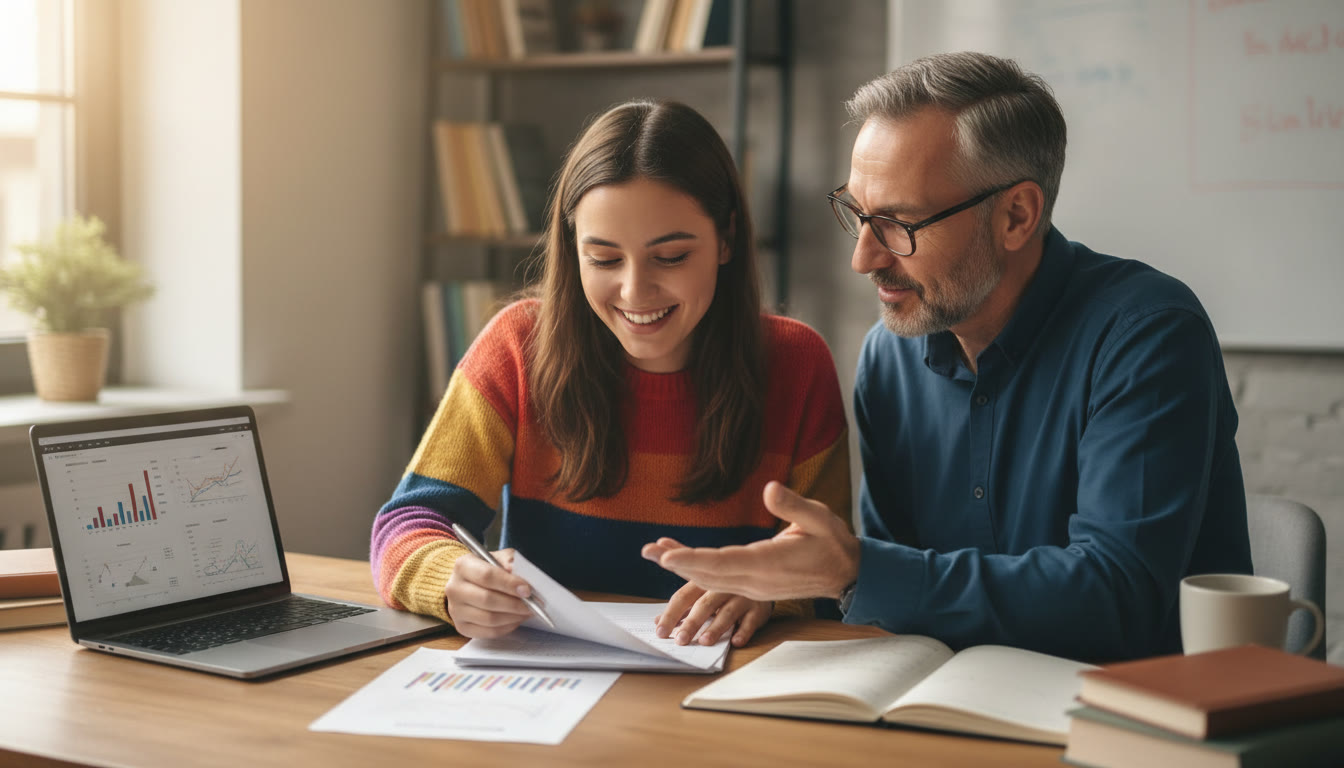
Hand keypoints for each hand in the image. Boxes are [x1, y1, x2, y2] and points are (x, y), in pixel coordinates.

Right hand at [444, 548, 534, 637]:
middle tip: (533, 604)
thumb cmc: (487, 569)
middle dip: (515, 603)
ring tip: (528, 611)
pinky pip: (489, 632)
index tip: (527, 590)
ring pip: (489, 619)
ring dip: (514, 617)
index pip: (487, 576)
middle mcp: (454, 588)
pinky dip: (507, 627)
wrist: (469, 583)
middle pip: (487, 600)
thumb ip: (509, 561)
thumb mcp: (498, 557)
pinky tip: (517, 619)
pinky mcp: (462, 627)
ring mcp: (456, 610)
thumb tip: (517, 573)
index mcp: (462, 566)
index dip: (509, 584)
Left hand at [642, 481, 859, 600]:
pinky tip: (680, 560)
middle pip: (709, 574)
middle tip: (647, 552)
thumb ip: (793, 506)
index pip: (724, 563)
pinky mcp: (752, 586)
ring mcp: (753, 587)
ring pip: (711, 580)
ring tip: (654, 553)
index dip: (693, 560)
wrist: (844, 573)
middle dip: (677, 563)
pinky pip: (719, 580)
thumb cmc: (831, 542)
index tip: (667, 558)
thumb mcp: (820, 518)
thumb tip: (769, 488)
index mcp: (769, 563)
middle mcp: (756, 580)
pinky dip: (696, 570)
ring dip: (682, 567)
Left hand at [655, 582, 771, 647]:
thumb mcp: (702, 572)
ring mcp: (742, 596)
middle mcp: (723, 586)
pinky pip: (752, 620)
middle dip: (692, 622)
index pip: (683, 596)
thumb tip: (656, 586)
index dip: (671, 613)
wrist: (761, 573)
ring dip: (716, 627)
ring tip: (704, 642)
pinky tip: (736, 641)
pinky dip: (744, 631)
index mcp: (704, 579)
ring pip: (727, 612)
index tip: (659, 630)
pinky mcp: (758, 608)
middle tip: (680, 640)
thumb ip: (679, 578)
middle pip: (704, 605)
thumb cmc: (724, 579)